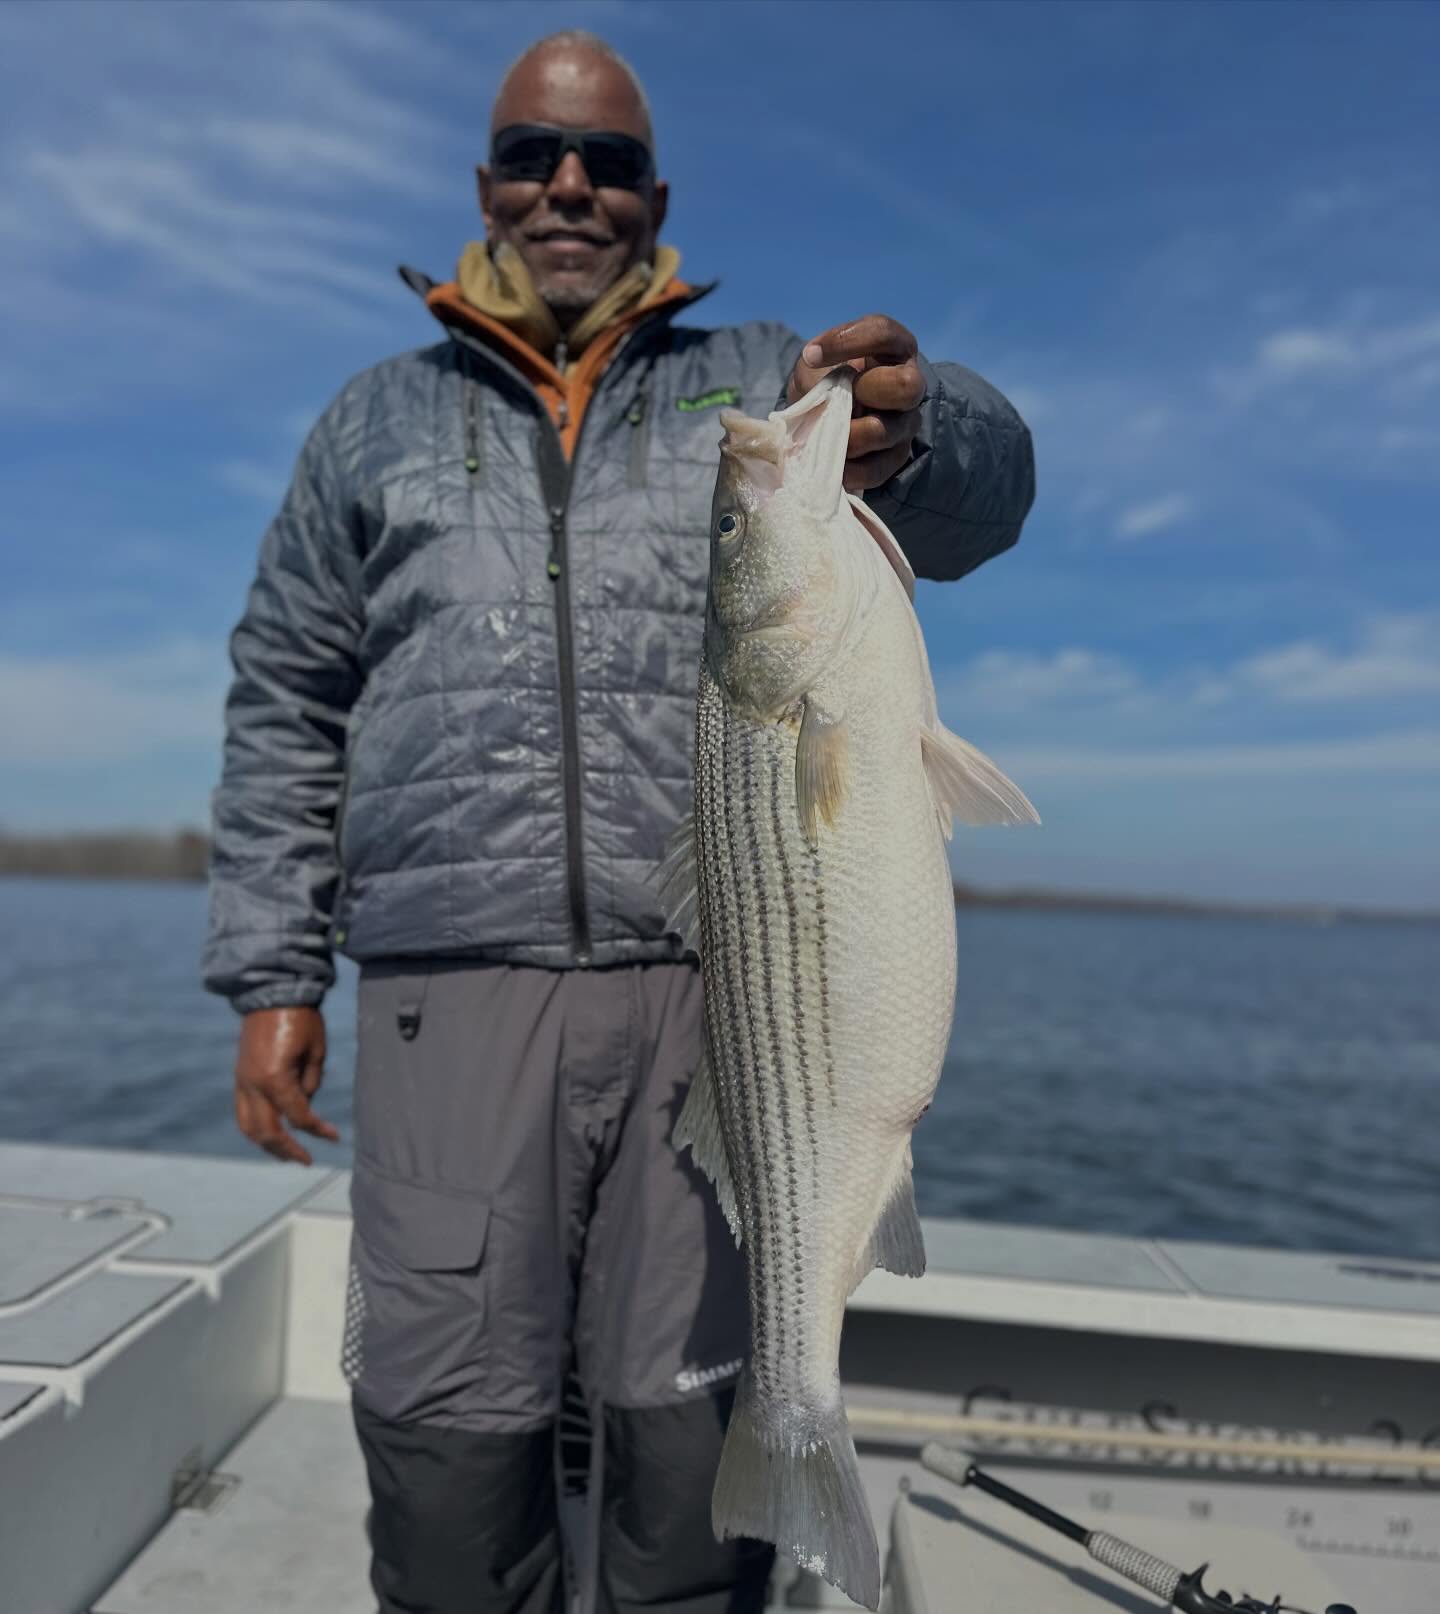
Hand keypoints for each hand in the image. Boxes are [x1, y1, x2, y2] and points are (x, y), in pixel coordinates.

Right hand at [234, 1006, 339, 1165]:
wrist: (272, 992)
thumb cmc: (302, 1018)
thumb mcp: (316, 1050)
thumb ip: (311, 1083)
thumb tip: (305, 1107)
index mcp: (275, 1078)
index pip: (297, 1117)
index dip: (317, 1130)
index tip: (334, 1137)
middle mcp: (253, 1084)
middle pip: (266, 1131)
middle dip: (287, 1150)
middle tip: (306, 1160)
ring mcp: (242, 1080)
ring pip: (247, 1126)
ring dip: (266, 1144)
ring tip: (287, 1154)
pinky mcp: (239, 1076)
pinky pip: (243, 1110)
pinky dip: (256, 1126)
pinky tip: (272, 1131)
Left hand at [787, 314, 923, 491]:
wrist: (828, 416)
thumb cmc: (825, 380)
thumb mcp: (815, 367)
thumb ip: (815, 374)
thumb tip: (818, 402)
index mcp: (893, 348)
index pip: (883, 333)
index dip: (848, 341)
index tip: (811, 354)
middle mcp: (909, 382)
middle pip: (905, 386)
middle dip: (865, 393)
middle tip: (836, 399)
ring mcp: (906, 422)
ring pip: (884, 431)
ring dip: (847, 436)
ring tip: (825, 434)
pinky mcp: (896, 456)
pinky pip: (877, 468)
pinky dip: (849, 469)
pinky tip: (832, 463)